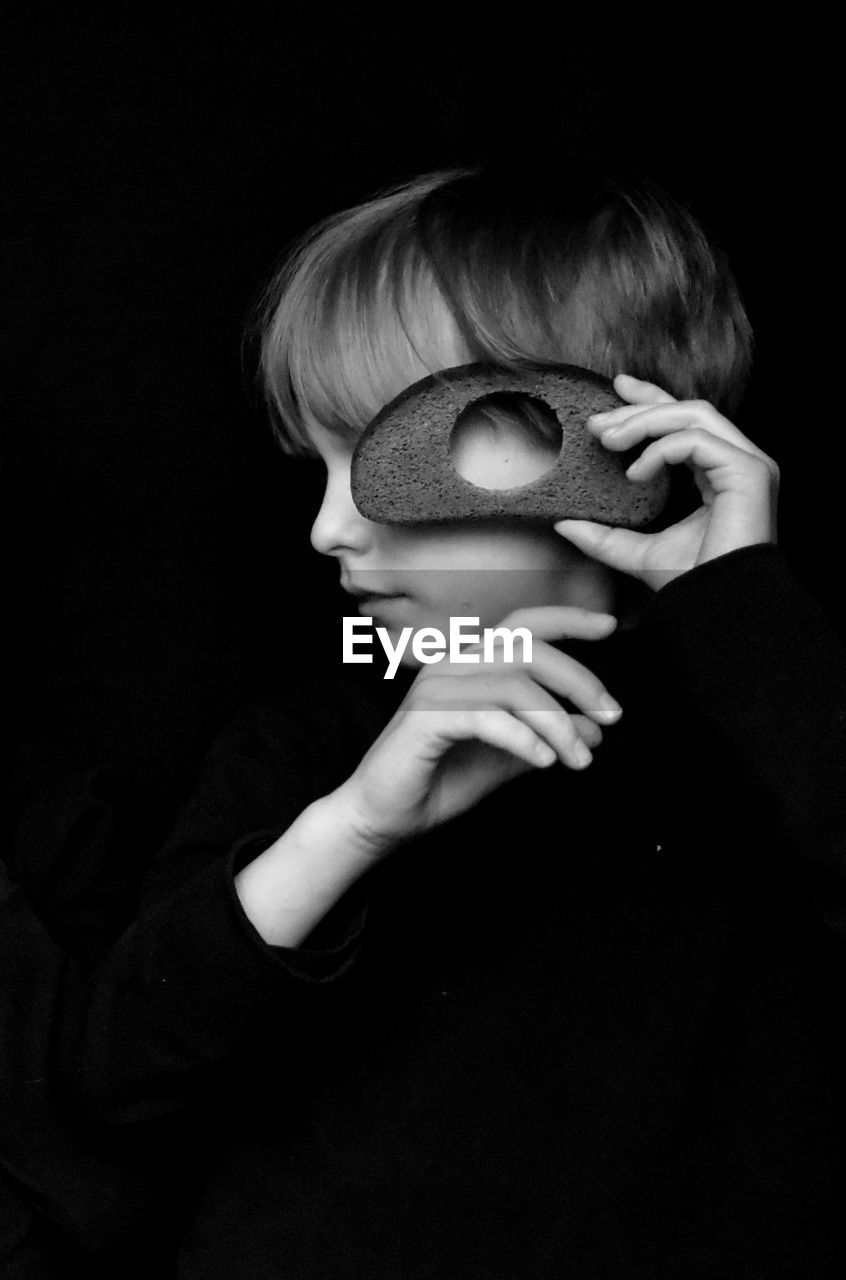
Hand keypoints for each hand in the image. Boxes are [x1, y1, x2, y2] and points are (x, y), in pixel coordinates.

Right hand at [334, 606, 622, 855]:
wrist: (384, 817)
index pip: (523, 625)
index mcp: (470, 664)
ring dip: (558, 722)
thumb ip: (546, 737)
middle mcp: (452, 665)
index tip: (610, 625)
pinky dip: (523, 739)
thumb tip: (595, 729)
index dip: (567, 619)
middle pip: (529, 649)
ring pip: (514, 684)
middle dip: (578, 681)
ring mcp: (436, 688)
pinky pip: (488, 717)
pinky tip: (544, 762)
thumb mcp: (506, 758)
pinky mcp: (426, 718)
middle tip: (611, 715)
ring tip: (578, 759)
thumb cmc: (438, 782)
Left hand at [555, 373, 778, 591]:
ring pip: (694, 414)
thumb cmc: (689, 583)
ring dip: (645, 421)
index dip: (652, 399)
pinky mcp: (750, 472)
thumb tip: (562, 524)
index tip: (616, 388)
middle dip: (639, 407)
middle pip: (689, 408)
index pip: (685, 421)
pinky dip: (661, 449)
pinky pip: (697, 440)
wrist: (716, 609)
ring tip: (609, 442)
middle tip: (596, 422)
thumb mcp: (635, 553)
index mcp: (718, 472)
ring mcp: (748, 464)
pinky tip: (636, 472)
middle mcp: (737, 462)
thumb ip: (603, 537)